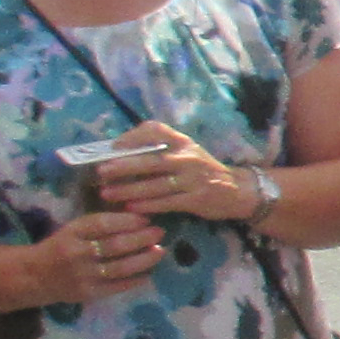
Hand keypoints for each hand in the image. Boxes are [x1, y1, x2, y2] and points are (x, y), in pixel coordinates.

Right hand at [28, 207, 174, 302]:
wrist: (34, 276)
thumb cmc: (61, 247)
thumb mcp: (74, 229)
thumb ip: (100, 225)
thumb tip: (138, 218)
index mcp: (73, 232)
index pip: (103, 224)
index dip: (127, 221)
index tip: (146, 219)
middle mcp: (77, 253)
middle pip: (115, 245)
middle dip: (142, 238)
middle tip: (160, 232)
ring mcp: (83, 275)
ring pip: (120, 267)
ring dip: (144, 259)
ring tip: (160, 251)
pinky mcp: (88, 293)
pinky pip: (117, 286)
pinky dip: (136, 280)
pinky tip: (149, 273)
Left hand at [93, 119, 265, 223]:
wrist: (238, 190)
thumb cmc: (203, 171)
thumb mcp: (187, 153)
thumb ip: (161, 151)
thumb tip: (120, 153)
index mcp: (183, 142)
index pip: (155, 130)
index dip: (132, 137)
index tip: (113, 146)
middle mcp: (188, 157)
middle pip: (151, 160)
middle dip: (124, 166)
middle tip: (101, 172)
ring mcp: (193, 179)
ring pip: (156, 185)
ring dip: (129, 189)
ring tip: (107, 194)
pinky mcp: (196, 199)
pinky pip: (166, 203)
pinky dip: (147, 205)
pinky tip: (131, 208)